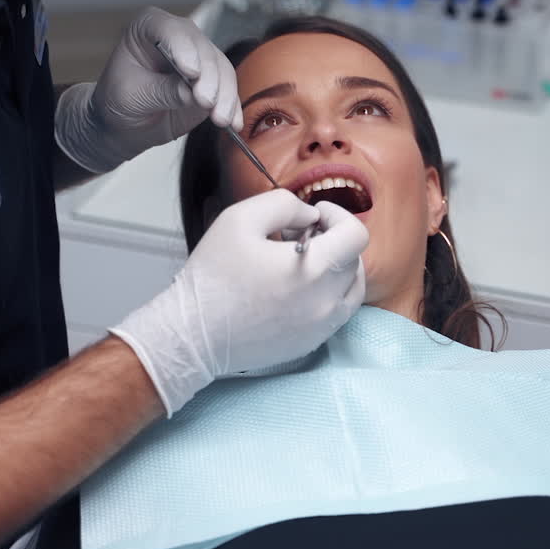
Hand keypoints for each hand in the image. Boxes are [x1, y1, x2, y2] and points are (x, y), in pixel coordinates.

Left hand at [55, 7, 241, 174]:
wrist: (125, 123)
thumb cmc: (119, 100)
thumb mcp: (132, 96)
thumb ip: (162, 91)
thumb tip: (191, 93)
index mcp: (149, 27)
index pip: (170, 30)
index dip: (183, 48)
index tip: (191, 72)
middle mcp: (179, 37)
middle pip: (202, 50)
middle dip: (209, 77)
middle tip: (206, 101)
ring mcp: (199, 58)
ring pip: (221, 69)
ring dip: (224, 95)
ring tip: (220, 118)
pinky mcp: (212, 82)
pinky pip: (228, 90)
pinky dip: (232, 107)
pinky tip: (233, 123)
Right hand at [110, 191, 367, 414]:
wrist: (193, 335)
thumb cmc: (213, 276)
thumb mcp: (240, 219)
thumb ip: (285, 204)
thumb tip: (311, 216)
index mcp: (315, 270)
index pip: (356, 236)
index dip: (338, 217)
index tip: (314, 216)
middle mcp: (327, 303)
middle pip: (353, 261)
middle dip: (333, 241)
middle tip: (299, 236)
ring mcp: (322, 328)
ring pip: (351, 289)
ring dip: (336, 268)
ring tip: (301, 262)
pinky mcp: (311, 343)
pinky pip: (336, 312)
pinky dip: (327, 294)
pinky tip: (295, 287)